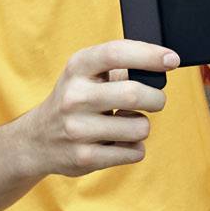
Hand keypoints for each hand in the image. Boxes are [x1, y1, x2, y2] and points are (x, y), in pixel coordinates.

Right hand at [22, 40, 176, 176]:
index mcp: (77, 68)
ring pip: (139, 127)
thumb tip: (162, 65)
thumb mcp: (86, 74)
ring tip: (126, 124)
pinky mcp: (85, 157)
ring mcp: (77, 129)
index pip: (116, 53)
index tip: (171, 60)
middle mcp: (74, 96)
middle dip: (156, 99)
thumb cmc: (75, 100)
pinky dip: (134, 148)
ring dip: (142, 126)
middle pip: (134, 94)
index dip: (149, 54)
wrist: (37, 140)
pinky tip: (117, 142)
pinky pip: (134, 152)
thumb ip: (119, 66)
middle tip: (155, 101)